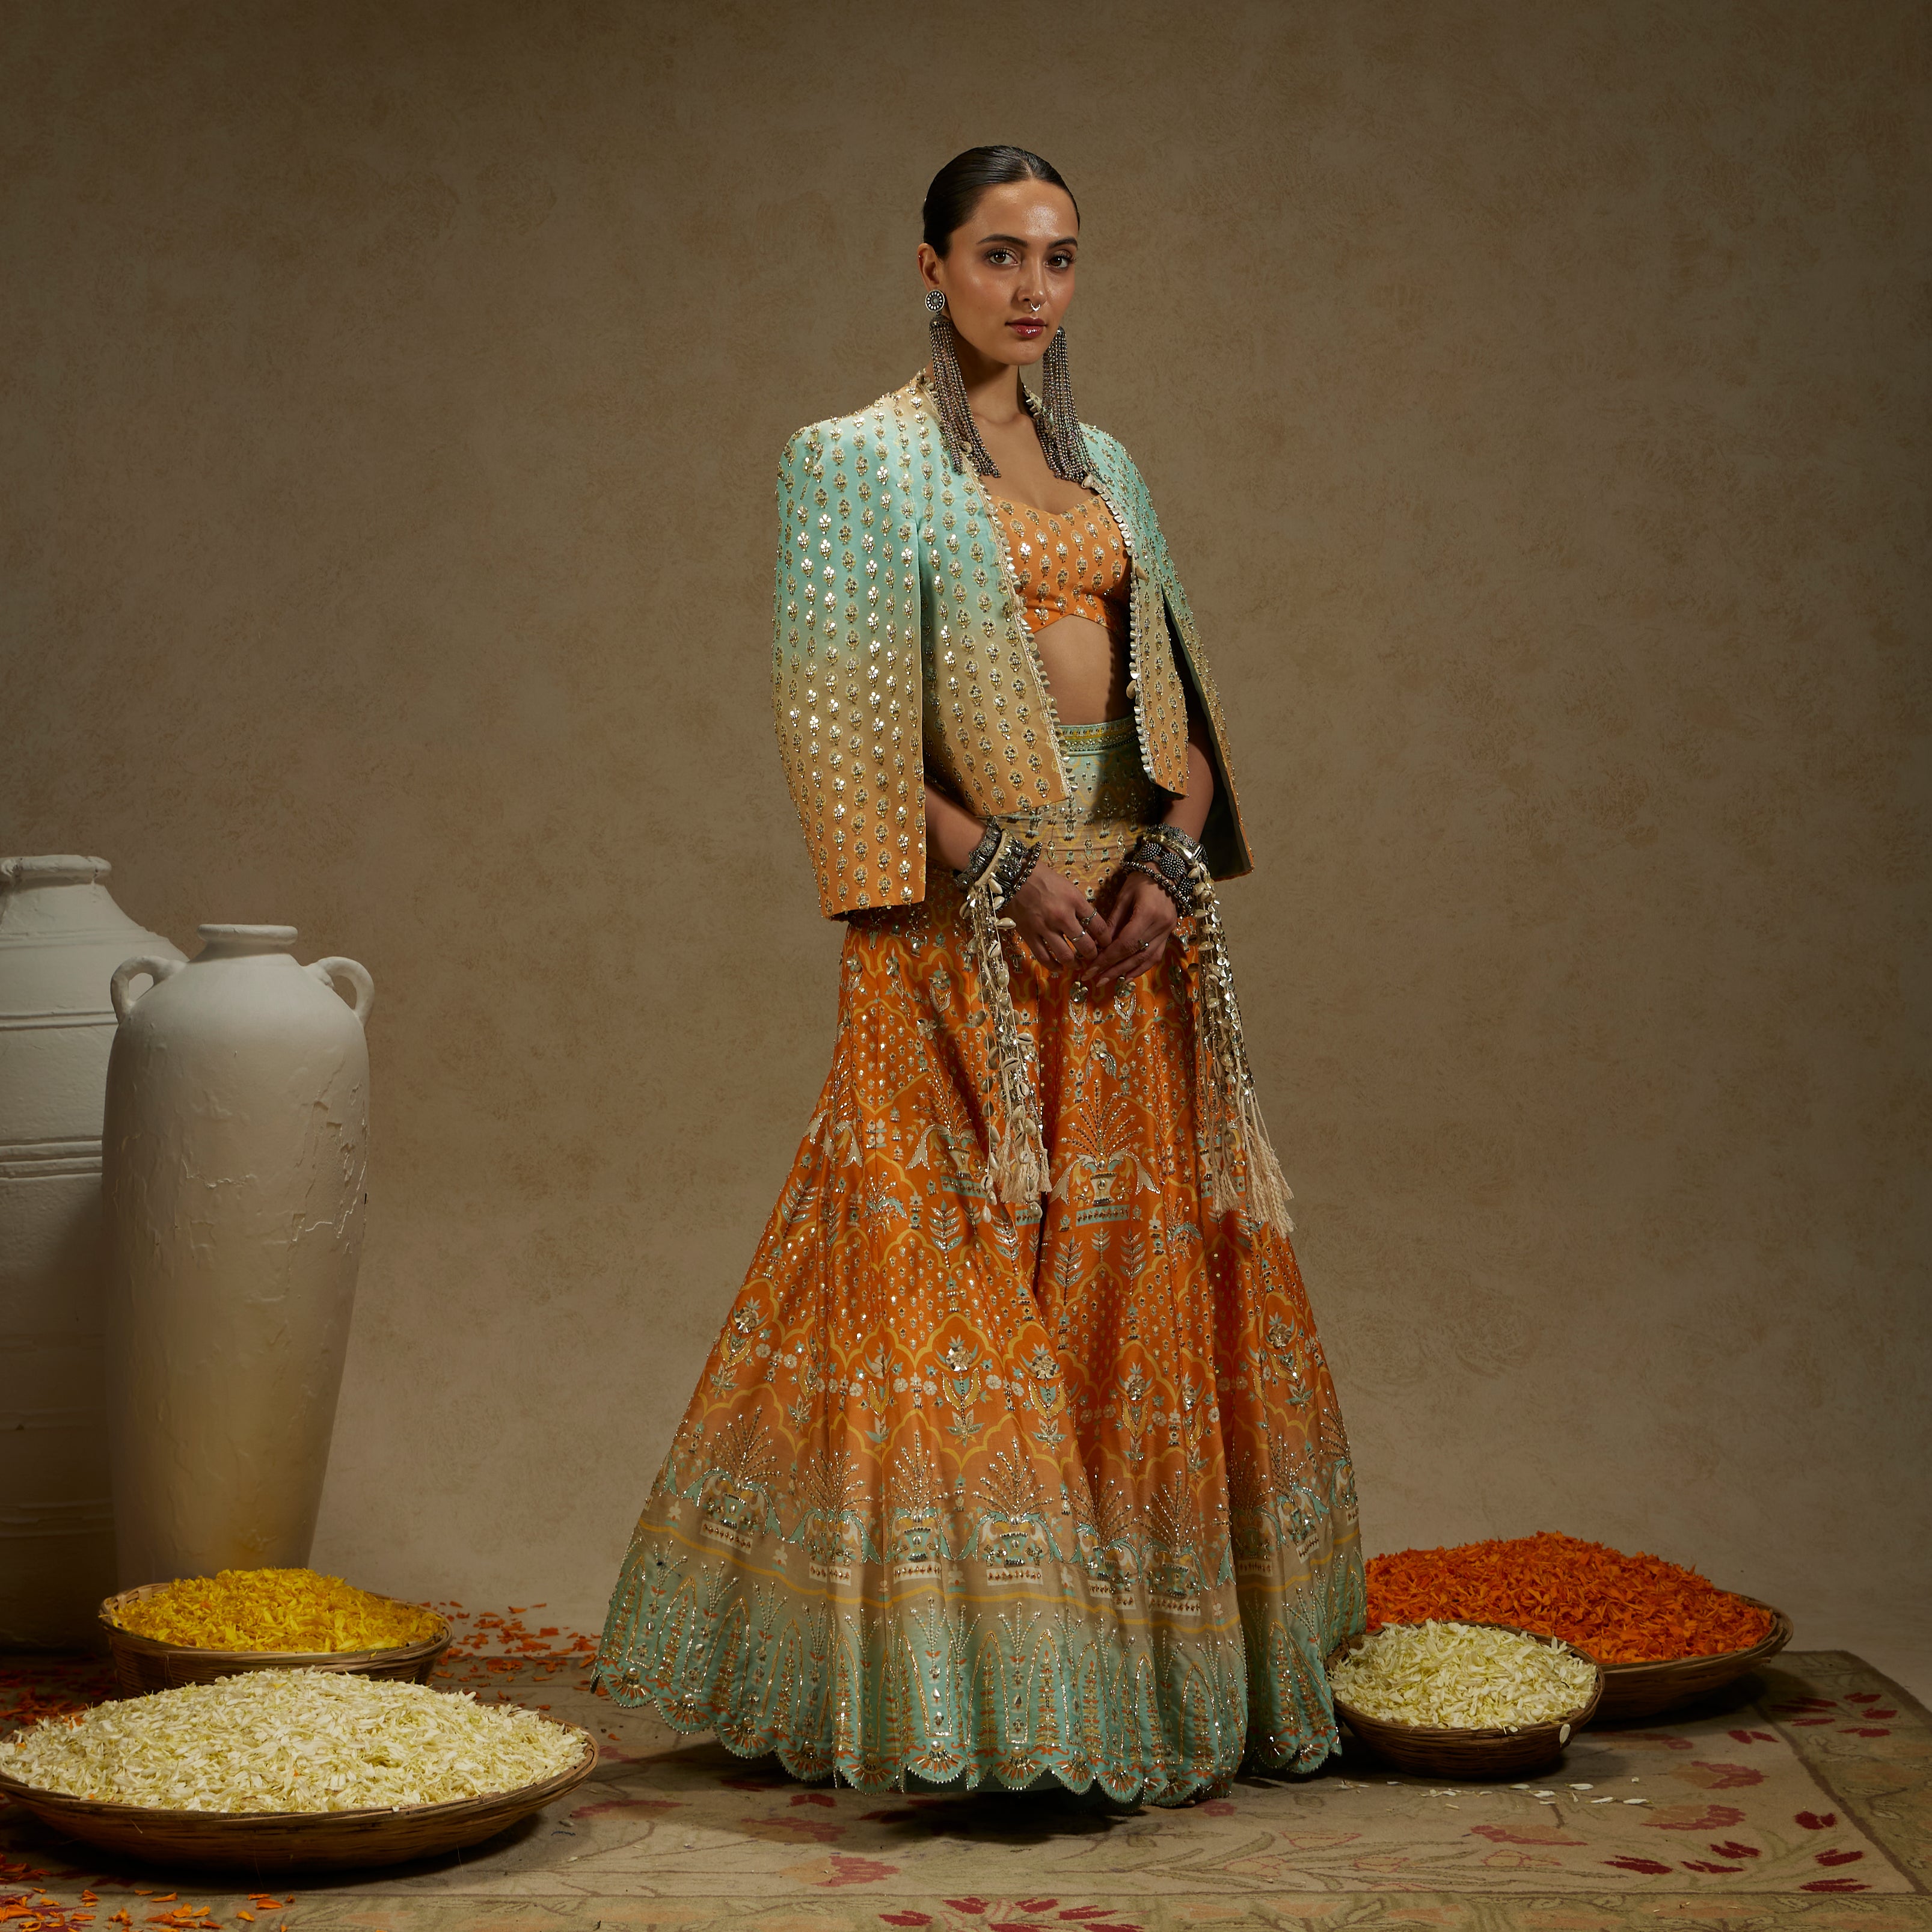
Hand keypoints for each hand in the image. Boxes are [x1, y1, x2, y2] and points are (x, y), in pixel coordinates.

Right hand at [1007, 860, 1112, 969]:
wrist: (1015, 877)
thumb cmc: (1043, 879)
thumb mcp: (1068, 887)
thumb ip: (1079, 906)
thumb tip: (1090, 925)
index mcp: (1075, 901)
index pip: (1098, 926)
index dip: (1106, 939)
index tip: (1106, 944)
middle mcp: (1062, 916)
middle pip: (1086, 945)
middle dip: (1093, 955)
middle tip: (1094, 957)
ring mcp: (1045, 927)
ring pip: (1066, 955)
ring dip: (1075, 963)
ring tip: (1078, 965)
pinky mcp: (1029, 935)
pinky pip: (1044, 957)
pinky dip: (1053, 966)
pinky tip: (1059, 967)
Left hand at [1082, 868, 1178, 986]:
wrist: (1166, 871)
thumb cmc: (1141, 880)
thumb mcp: (1123, 897)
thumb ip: (1113, 922)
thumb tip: (1098, 946)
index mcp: (1147, 914)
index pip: (1125, 944)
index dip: (1107, 959)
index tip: (1091, 969)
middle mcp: (1160, 926)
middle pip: (1135, 954)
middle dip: (1113, 969)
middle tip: (1095, 980)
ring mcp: (1167, 932)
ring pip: (1146, 958)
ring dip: (1126, 971)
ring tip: (1108, 980)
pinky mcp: (1169, 934)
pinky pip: (1155, 955)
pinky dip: (1141, 967)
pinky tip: (1128, 975)